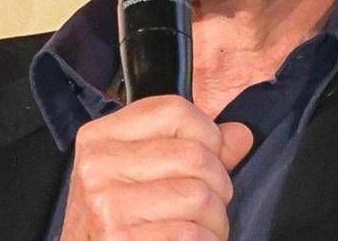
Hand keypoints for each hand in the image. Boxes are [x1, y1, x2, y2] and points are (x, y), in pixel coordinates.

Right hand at [60, 95, 253, 239]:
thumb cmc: (117, 218)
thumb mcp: (140, 172)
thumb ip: (192, 148)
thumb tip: (239, 134)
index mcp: (100, 137)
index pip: (175, 110)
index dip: (207, 133)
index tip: (210, 155)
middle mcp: (97, 167)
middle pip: (194, 155)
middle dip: (219, 183)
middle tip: (210, 201)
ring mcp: (107, 206)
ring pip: (199, 195)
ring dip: (215, 218)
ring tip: (201, 226)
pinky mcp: (120, 239)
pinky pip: (191, 234)